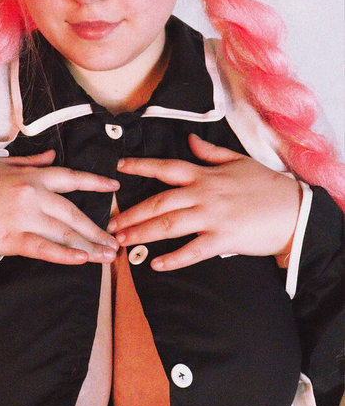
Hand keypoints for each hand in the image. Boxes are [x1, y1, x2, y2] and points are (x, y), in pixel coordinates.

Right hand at [0, 150, 119, 263]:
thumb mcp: (5, 165)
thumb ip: (32, 162)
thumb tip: (52, 155)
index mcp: (34, 177)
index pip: (72, 178)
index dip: (95, 183)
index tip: (115, 188)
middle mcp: (34, 196)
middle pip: (74, 214)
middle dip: (97, 230)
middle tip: (115, 243)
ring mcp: (25, 218)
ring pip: (65, 234)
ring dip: (90, 246)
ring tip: (107, 256)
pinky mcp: (14, 239)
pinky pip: (44, 249)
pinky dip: (65, 255)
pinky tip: (83, 260)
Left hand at [107, 134, 301, 270]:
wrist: (294, 211)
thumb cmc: (267, 187)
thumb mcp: (239, 162)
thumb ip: (211, 153)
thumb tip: (191, 140)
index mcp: (205, 175)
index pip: (166, 168)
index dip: (141, 167)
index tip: (119, 168)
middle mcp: (203, 194)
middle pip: (159, 202)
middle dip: (132, 213)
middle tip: (112, 225)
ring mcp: (212, 217)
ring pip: (168, 226)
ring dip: (142, 234)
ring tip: (122, 242)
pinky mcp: (222, 239)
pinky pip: (192, 251)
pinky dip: (173, 259)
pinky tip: (155, 264)